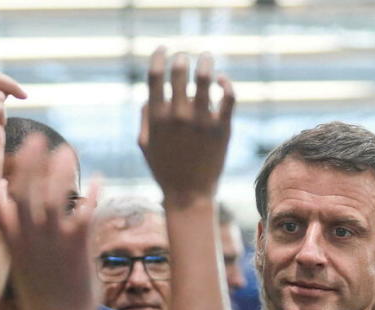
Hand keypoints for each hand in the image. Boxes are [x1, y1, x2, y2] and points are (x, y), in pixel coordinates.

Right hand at [0, 134, 99, 309]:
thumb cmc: (31, 299)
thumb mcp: (5, 268)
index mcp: (7, 239)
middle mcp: (28, 234)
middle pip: (24, 188)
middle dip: (28, 160)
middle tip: (34, 137)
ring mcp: (52, 238)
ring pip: (55, 194)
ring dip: (61, 169)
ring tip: (67, 150)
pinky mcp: (77, 244)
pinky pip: (85, 211)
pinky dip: (92, 194)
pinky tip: (98, 180)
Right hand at [140, 49, 234, 205]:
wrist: (190, 195)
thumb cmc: (165, 170)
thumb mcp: (145, 144)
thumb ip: (145, 116)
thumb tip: (150, 94)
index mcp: (157, 118)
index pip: (155, 75)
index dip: (158, 56)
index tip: (163, 49)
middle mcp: (178, 116)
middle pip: (180, 71)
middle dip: (182, 58)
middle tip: (185, 57)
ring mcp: (202, 121)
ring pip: (206, 78)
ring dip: (205, 62)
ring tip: (206, 57)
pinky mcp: (223, 128)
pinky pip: (228, 96)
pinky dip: (226, 82)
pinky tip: (222, 80)